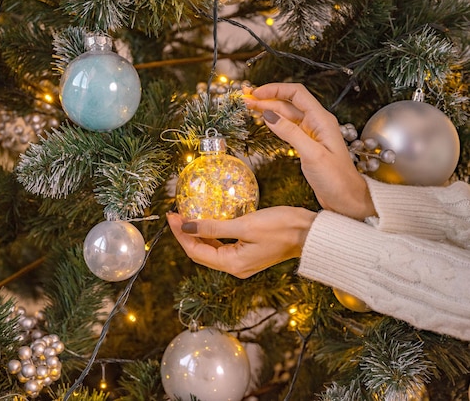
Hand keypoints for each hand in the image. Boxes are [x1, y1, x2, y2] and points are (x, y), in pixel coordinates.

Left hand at [166, 208, 315, 278]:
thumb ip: (213, 227)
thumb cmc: (282, 227)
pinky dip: (212, 235)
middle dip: (185, 234)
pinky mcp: (249, 253)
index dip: (181, 234)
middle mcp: (235, 267)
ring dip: (197, 234)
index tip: (171, 216)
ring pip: (211, 250)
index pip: (196, 252)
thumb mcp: (244, 225)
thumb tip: (186, 227)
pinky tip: (207, 222)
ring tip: (186, 216)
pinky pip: (223, 246)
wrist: (310, 233)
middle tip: (175, 215)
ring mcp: (242, 262)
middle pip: (201, 253)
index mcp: (233, 264)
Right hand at [243, 83, 375, 219]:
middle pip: (289, 103)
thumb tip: (268, 115)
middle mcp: (317, 123)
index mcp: (322, 120)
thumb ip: (290, 133)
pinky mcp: (307, 144)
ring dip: (268, 110)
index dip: (275, 90)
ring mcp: (311, 133)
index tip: (256, 93)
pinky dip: (274, 122)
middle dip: (267, 99)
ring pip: (287, 115)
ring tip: (249, 108)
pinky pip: (288, 127)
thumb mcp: (312, 155)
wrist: (346, 199)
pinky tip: (264, 122)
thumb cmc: (336, 179)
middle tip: (246, 101)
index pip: (297, 94)